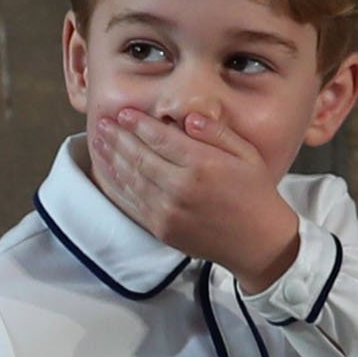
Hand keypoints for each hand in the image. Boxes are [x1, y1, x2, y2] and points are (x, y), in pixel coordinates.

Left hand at [87, 107, 301, 289]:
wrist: (259, 244)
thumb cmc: (256, 194)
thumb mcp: (246, 154)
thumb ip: (216, 133)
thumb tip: (187, 118)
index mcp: (203, 165)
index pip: (160, 138)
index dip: (138, 124)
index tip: (123, 113)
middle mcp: (181, 187)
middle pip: (139, 156)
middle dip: (118, 137)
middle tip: (102, 123)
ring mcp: (169, 211)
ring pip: (131, 178)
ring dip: (112, 158)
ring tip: (98, 142)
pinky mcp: (162, 229)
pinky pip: (132, 203)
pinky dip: (117, 185)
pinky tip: (108, 171)